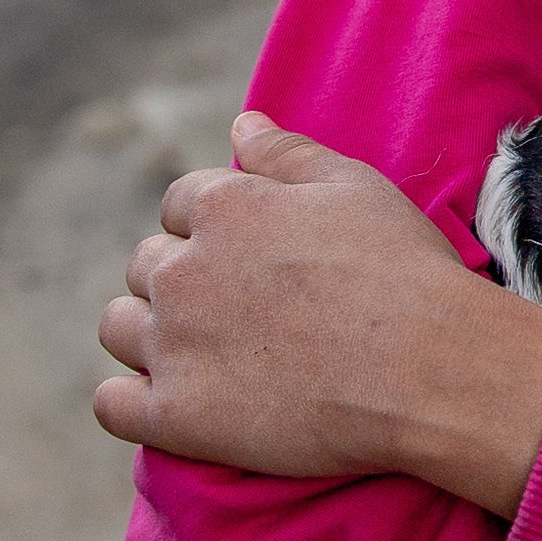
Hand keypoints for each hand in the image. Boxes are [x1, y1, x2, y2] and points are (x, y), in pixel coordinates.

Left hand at [93, 114, 541, 516]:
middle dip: (181, 279)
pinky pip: (112, 405)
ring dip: (146, 333)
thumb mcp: (354, 187)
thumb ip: (286, 152)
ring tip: (197, 354)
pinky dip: (126, 401)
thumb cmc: (402, 272)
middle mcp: (182, 271)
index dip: (211, 227)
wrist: (429, 370)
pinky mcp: (175, 416)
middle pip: (146, 265)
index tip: (248, 257)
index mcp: (222, 208)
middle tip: (234, 310)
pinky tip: (159, 403)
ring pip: (118, 327)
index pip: (180, 204)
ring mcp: (172, 346)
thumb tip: (239, 123)